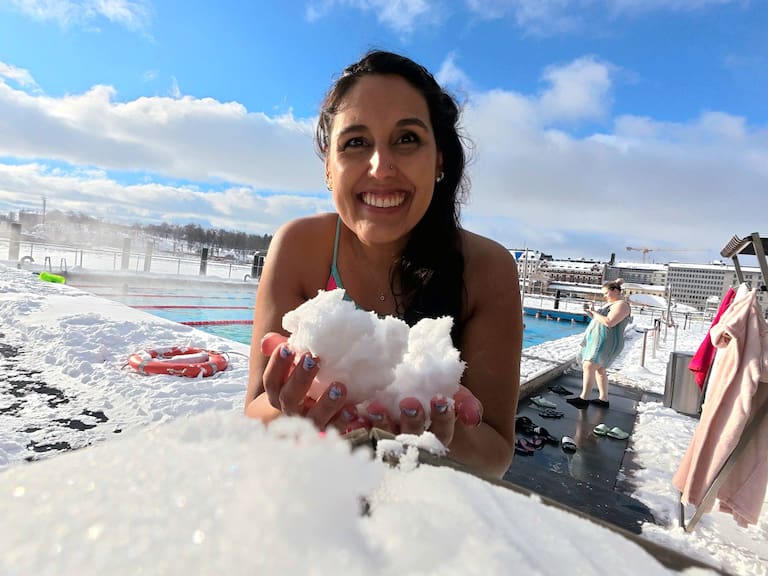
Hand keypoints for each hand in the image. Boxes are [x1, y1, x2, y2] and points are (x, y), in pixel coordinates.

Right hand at [260, 332, 357, 431]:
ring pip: (313, 418)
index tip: (287, 347)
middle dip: (300, 378)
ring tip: (339, 387)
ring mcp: (309, 422)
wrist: (307, 418)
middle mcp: (291, 410)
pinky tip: (353, 409)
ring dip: (326, 403)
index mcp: (279, 393)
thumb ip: (284, 352)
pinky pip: (336, 428)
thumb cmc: (301, 383)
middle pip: (289, 397)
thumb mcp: (292, 368)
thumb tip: (269, 339)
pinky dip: (344, 420)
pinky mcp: (328, 431)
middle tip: (312, 360)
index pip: (272, 381)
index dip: (277, 365)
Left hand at [364, 385, 482, 447]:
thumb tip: (473, 417)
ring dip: (380, 424)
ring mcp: (387, 446)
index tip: (439, 399)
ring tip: (374, 406)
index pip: (442, 430)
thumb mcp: (456, 398)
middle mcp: (411, 446)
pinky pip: (359, 438)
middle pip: (412, 438)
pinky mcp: (364, 442)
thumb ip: (466, 403)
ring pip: (384, 439)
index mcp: (435, 437)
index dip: (442, 416)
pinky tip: (351, 417)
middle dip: (411, 421)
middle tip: (408, 403)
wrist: (413, 406)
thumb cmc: (436, 402)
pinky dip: (355, 428)